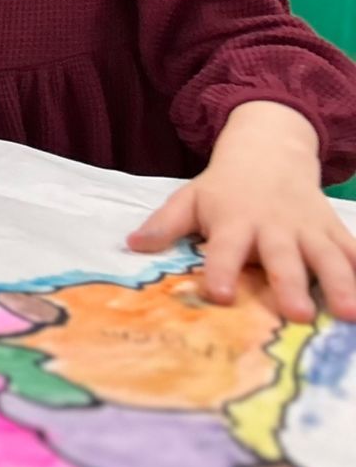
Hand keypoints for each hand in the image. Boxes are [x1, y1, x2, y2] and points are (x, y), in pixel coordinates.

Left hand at [128, 101, 355, 321]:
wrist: (269, 151)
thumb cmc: (224, 188)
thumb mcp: (190, 199)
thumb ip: (164, 224)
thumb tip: (132, 245)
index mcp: (234, 221)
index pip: (224, 248)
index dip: (219, 270)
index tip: (217, 295)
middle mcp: (274, 226)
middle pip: (282, 257)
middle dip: (290, 285)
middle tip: (298, 315)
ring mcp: (309, 229)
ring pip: (328, 257)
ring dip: (341, 284)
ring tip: (349, 314)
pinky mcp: (333, 230)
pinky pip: (354, 251)